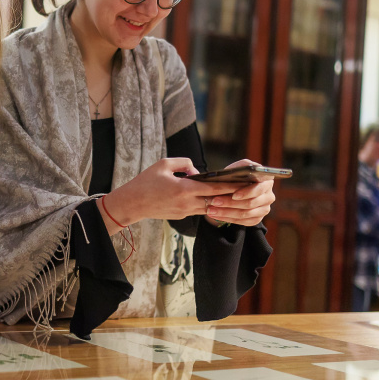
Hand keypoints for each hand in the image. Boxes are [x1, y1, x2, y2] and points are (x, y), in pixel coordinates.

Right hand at [99, 158, 245, 231]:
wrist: (132, 204)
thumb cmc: (145, 182)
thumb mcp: (163, 164)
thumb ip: (184, 163)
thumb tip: (197, 171)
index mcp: (184, 189)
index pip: (213, 188)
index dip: (231, 185)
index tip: (245, 182)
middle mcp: (187, 203)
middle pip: (216, 200)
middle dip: (231, 195)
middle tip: (246, 189)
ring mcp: (185, 212)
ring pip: (209, 206)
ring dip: (219, 200)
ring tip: (232, 192)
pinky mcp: (182, 216)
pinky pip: (198, 209)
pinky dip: (206, 203)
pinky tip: (212, 197)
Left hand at [204, 159, 274, 226]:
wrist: (232, 188)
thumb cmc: (236, 176)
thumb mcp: (238, 167)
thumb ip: (242, 166)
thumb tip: (244, 171)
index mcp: (267, 181)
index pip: (258, 189)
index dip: (246, 193)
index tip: (234, 195)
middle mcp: (269, 196)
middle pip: (250, 203)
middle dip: (230, 203)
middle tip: (214, 201)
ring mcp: (264, 209)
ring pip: (245, 214)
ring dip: (225, 212)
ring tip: (210, 210)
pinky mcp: (257, 218)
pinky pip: (243, 221)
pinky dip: (228, 218)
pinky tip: (216, 215)